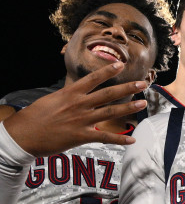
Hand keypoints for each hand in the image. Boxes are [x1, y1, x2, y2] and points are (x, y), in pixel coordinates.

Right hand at [3, 64, 147, 154]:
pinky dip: (120, 139)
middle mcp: (78, 105)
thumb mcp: (51, 100)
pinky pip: (105, 137)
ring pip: (110, 112)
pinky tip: (132, 139)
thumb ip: (69, 97)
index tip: (121, 64)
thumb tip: (78, 94)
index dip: (108, 71)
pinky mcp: (81, 136)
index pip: (92, 79)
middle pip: (108, 94)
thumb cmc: (35, 117)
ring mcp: (81, 120)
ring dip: (128, 107)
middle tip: (143, 83)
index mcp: (70, 94)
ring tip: (143, 103)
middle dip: (127, 87)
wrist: (23, 135)